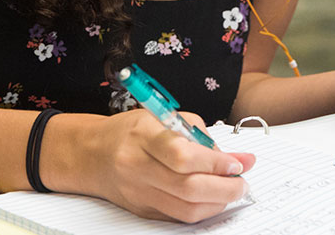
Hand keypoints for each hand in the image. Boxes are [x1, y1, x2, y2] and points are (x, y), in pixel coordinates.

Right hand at [84, 109, 257, 222]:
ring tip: (232, 190)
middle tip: (243, 181)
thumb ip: (199, 135)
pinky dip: (203, 209)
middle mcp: (137, 167)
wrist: (92, 154)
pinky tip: (213, 198)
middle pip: (188, 188)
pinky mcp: (143, 210)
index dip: (216, 163)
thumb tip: (234, 159)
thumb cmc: (130, 132)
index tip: (238, 162)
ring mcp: (139, 193)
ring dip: (218, 202)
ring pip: (186, 209)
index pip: (182, 156)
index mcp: (143, 137)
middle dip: (225, 187)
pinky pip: (179, 217)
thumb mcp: (162, 118)